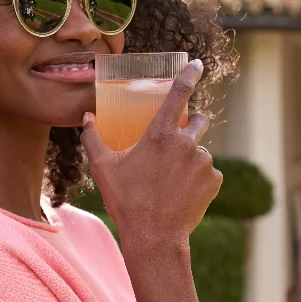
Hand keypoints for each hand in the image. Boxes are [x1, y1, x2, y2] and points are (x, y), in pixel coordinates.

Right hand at [80, 59, 222, 248]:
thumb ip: (93, 138)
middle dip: (191, 124)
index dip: (189, 74)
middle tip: (176, 142)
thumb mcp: (103, 168)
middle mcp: (186, 143)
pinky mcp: (214, 181)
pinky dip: (198, 180)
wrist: (154, 237)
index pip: (179, 93)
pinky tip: (182, 194)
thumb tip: (86, 118)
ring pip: (200, 151)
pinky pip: (208, 174)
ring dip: (190, 159)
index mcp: (160, 134)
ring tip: (171, 181)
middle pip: (198, 120)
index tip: (197, 64)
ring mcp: (203, 162)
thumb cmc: (126, 201)